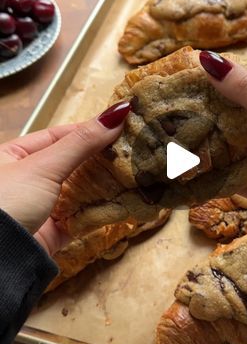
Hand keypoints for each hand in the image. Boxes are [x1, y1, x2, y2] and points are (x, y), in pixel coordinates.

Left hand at [0, 100, 130, 255]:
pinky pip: (82, 217)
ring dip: (106, 185)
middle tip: (135, 150)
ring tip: (137, 173)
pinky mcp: (54, 231)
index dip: (91, 130)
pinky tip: (125, 201)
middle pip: (74, 163)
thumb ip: (82, 142)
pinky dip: (102, 211)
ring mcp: (42, 206)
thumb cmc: (7, 202)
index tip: (122, 125)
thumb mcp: (44, 166)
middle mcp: (28, 179)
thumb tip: (119, 112)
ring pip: (80, 190)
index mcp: (15, 155)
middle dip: (103, 159)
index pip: (60, 136)